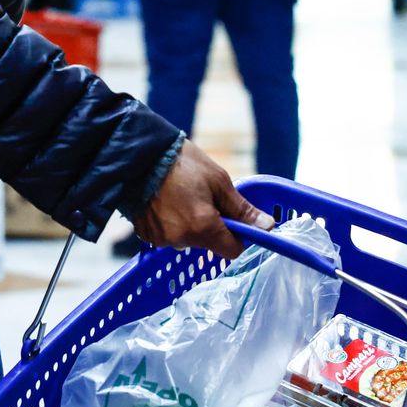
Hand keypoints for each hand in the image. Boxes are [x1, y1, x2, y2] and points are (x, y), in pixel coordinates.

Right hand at [132, 141, 273, 258]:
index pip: (232, 251)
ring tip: (181, 198)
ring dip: (190, 225)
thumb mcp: (218, 181)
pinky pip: (169, 235)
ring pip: (188, 239)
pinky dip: (171, 224)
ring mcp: (162, 240)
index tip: (236, 221)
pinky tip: (166, 203)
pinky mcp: (147, 235)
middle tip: (204, 199)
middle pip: (209, 244)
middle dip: (212, 226)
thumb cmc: (182, 163)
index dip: (239, 238)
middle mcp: (182, 240)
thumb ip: (242, 209)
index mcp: (203, 227)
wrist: (139, 155)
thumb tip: (268, 226)